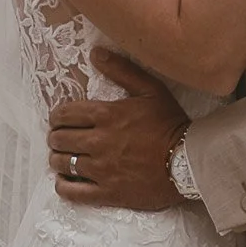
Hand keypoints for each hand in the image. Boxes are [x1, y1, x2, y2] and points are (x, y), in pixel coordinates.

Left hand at [47, 48, 189, 210]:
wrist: (189, 162)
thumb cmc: (170, 124)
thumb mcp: (151, 89)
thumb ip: (122, 70)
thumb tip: (95, 54)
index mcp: (106, 115)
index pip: (63, 115)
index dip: (57, 117)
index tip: (61, 120)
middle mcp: (98, 142)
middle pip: (58, 139)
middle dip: (56, 137)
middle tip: (63, 138)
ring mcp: (101, 169)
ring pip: (62, 164)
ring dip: (58, 159)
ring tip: (65, 158)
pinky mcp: (107, 192)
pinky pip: (72, 192)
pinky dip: (63, 185)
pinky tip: (67, 180)